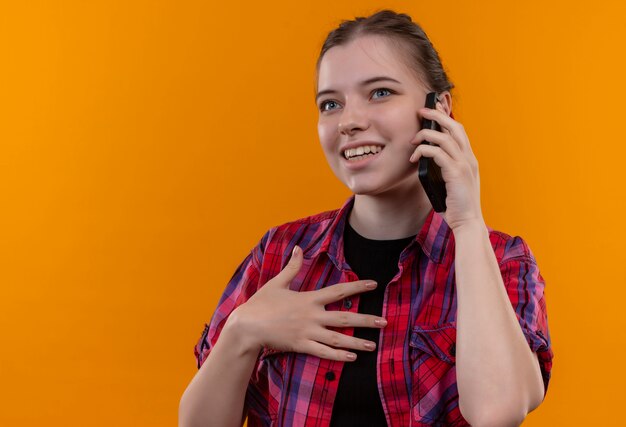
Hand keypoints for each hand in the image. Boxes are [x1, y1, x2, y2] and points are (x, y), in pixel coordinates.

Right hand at [226, 246, 386, 361]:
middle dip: (367, 320)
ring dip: (358, 342)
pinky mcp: (301, 346)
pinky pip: (324, 352)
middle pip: (345, 319)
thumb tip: (297, 248)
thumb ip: (292, 267)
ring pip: (338, 339)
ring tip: (373, 345)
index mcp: (309, 299)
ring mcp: (307, 333)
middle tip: (385, 322)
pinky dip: (338, 356)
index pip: (339, 291)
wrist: (246, 326)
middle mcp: (312, 316)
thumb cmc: (261, 304)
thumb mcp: (277, 283)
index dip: (357, 287)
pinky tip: (351, 358)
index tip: (374, 284)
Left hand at [409, 102, 483, 230]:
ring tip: (413, 139)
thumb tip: (425, 159)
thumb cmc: (456, 205)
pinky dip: (423, 151)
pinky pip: (437, 153)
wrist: (468, 222)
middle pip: (454, 127)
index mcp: (469, 159)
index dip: (446, 117)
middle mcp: (469, 158)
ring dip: (426, 134)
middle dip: (437, 115)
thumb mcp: (450, 182)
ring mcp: (464, 165)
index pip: (459, 131)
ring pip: (445, 137)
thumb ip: (443, 168)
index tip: (433, 109)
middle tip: (421, 111)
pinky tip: (414, 157)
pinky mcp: (456, 173)